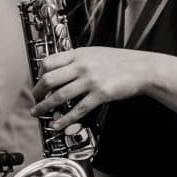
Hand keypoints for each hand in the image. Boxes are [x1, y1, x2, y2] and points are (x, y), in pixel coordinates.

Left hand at [30, 47, 156, 131]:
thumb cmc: (120, 61)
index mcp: (79, 54)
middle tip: (35, 100)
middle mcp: (82, 66)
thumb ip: (77, 60)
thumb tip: (60, 70)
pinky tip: (58, 124)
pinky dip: (65, 119)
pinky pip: (78, 109)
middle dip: (37, 93)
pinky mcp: (100, 94)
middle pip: (49, 79)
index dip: (39, 74)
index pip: (48, 62)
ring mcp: (91, 81)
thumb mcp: (95, 53)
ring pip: (59, 96)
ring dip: (45, 107)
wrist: (142, 68)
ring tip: (39, 113)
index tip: (38, 82)